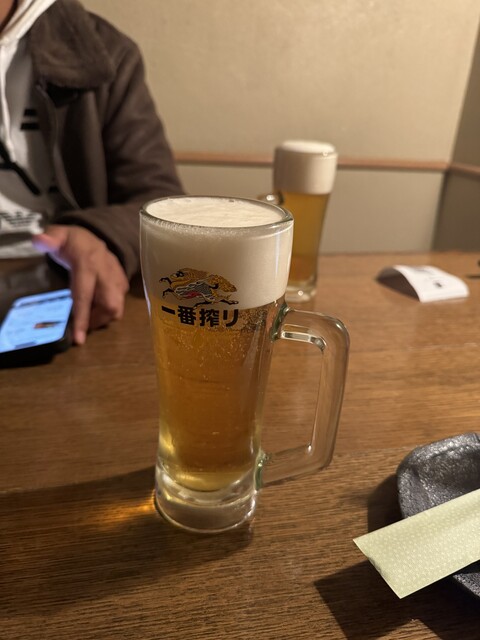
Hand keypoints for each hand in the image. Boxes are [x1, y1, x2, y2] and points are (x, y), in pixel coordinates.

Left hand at [32, 225, 128, 344]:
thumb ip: (49, 238)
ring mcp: (117, 277)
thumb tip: (39, 241)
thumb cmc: (71, 241)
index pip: (85, 294)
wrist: (91, 236)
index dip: (82, 318)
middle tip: (83, 327)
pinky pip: (121, 303)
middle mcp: (106, 272)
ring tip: (89, 318)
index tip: (79, 339)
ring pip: (118, 307)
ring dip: (104, 318)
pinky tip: (96, 307)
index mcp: (87, 263)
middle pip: (110, 305)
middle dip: (97, 321)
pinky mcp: (123, 282)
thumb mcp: (57, 235)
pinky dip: (109, 311)